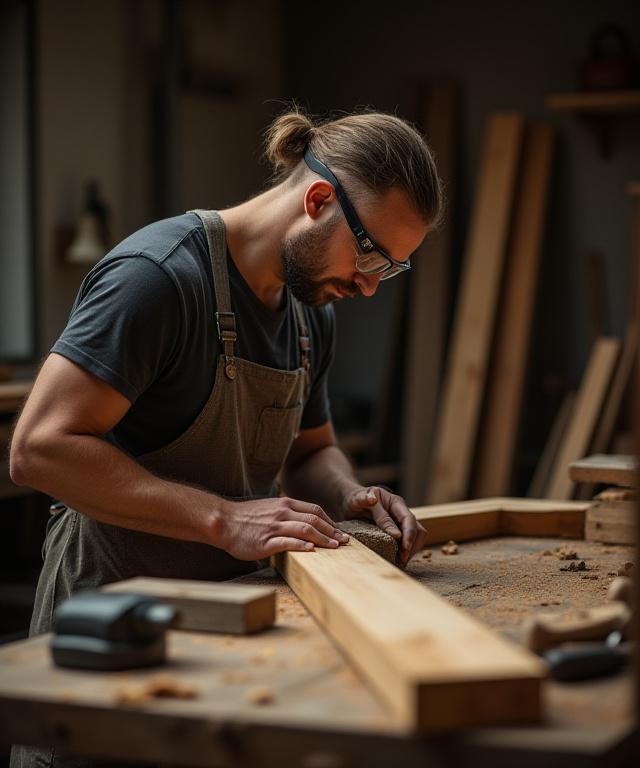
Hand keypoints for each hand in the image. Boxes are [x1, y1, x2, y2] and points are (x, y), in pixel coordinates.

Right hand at [216, 497, 348, 559]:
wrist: (223, 521)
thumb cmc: (246, 518)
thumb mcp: (270, 508)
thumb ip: (287, 513)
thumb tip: (304, 523)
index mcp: (285, 504)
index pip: (315, 510)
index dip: (330, 521)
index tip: (339, 531)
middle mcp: (283, 513)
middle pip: (315, 520)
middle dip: (332, 531)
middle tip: (345, 541)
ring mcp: (275, 527)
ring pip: (305, 530)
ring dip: (323, 539)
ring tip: (335, 548)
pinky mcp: (266, 541)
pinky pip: (287, 543)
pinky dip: (302, 546)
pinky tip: (312, 551)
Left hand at [342, 486, 426, 566]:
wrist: (353, 501)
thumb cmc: (357, 499)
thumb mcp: (360, 501)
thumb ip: (378, 514)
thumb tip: (394, 531)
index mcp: (396, 503)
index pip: (409, 519)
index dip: (409, 536)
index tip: (404, 550)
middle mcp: (402, 512)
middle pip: (417, 530)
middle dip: (412, 546)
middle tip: (402, 561)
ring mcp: (402, 522)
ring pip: (417, 537)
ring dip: (411, 551)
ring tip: (400, 563)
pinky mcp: (399, 531)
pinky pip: (409, 542)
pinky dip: (405, 552)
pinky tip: (397, 559)